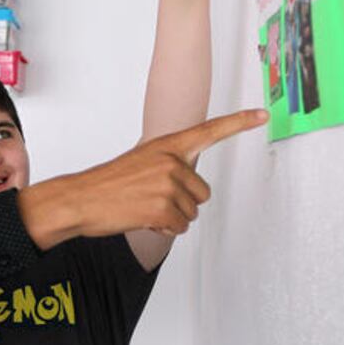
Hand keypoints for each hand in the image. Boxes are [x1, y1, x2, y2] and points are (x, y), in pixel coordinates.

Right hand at [18, 109, 266, 249]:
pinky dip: (164, 230)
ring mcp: (169, 184)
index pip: (209, 131)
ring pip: (191, 212)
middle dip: (182, 202)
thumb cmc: (108, 184)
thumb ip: (168, 164)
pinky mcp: (164, 209)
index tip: (262, 114)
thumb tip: (189, 184)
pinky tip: (142, 219)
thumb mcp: (140, 162)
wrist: (80, 199)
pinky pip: (179, 227)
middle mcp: (172, 161)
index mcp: (167, 145)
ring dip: (171, 217)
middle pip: (202, 192)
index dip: (239, 122)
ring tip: (143, 208)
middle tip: (151, 200)